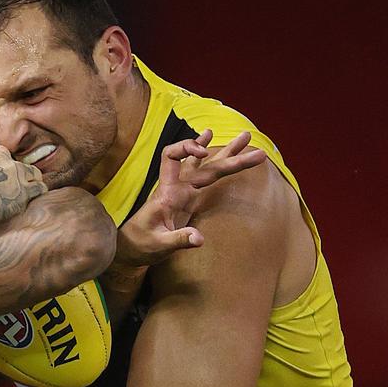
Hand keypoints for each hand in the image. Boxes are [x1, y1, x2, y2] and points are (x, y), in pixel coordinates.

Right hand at [0, 145, 45, 231]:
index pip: (8, 159)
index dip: (5, 172)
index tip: (0, 183)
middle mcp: (9, 162)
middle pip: (26, 168)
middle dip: (23, 179)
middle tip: (14, 194)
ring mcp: (19, 178)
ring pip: (38, 178)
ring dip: (32, 188)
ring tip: (22, 202)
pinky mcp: (24, 195)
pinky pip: (39, 192)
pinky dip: (36, 198)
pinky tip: (26, 207)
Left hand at [114, 129, 265, 267]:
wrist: (132, 247)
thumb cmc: (141, 244)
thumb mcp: (159, 245)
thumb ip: (179, 239)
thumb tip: (200, 238)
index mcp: (167, 192)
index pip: (171, 156)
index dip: (187, 149)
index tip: (204, 154)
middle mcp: (176, 187)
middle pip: (205, 165)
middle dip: (229, 155)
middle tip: (255, 149)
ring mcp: (183, 192)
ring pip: (207, 167)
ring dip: (226, 153)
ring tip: (246, 138)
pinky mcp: (187, 200)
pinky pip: (203, 177)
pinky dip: (214, 163)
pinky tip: (219, 150)